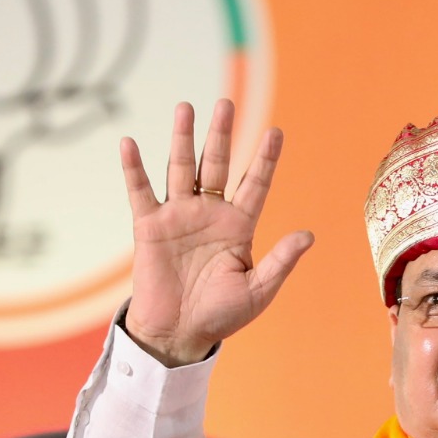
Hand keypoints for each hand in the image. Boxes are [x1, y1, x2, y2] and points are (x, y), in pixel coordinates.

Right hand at [120, 99, 312, 365]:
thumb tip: (308, 235)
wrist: (178, 335)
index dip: (265, 159)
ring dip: (183, 138)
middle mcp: (210, 214)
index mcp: (239, 226)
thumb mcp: (258, 290)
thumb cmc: (221, 316)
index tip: (276, 132)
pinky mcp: (149, 227)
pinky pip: (141, 191)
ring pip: (181, 168)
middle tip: (226, 102)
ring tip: (186, 107)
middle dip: (221, 135)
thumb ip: (280, 261)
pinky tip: (130, 143)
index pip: (255, 184)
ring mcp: (179, 216)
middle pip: (217, 165)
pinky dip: (134, 168)